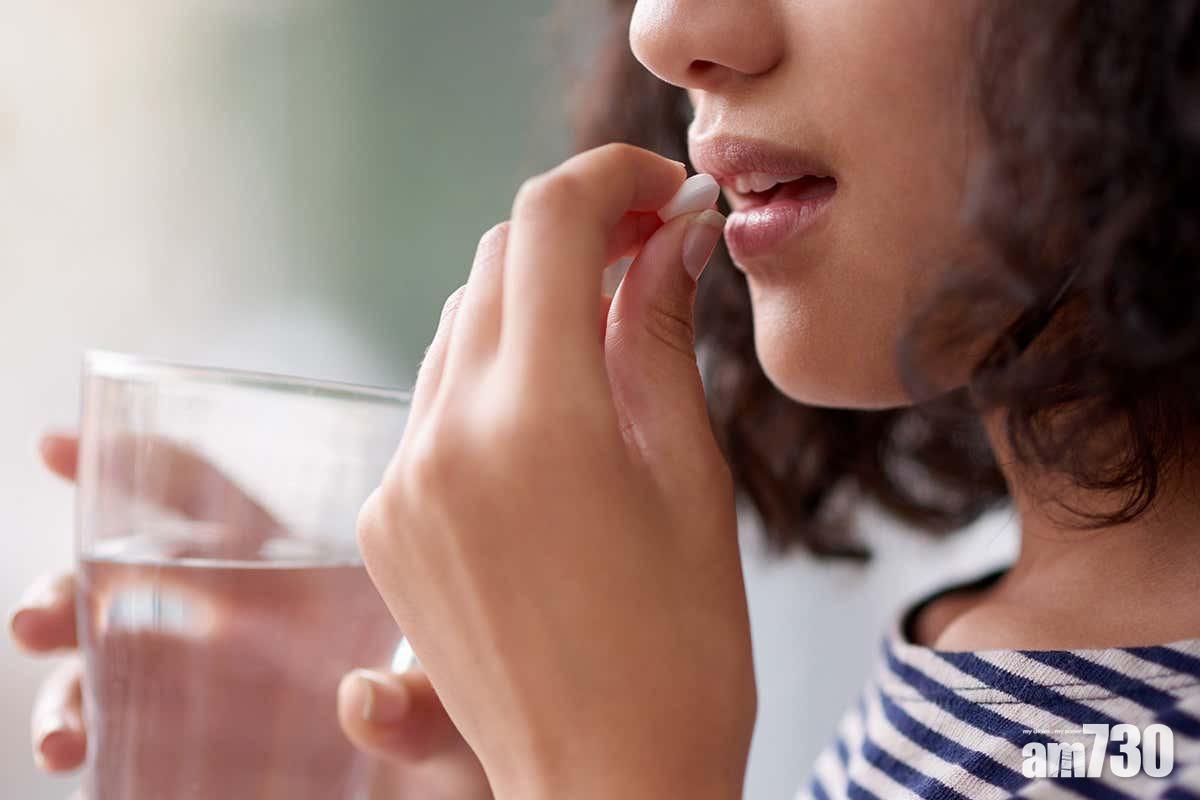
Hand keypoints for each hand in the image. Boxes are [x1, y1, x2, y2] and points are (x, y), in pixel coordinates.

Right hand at [10, 432, 490, 799]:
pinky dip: (87, 736)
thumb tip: (362, 702)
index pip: (209, 498)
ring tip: (63, 731)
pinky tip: (79, 757)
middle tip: (35, 621)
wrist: (464, 787)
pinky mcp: (206, 744)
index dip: (136, 465)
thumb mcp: (458, 712)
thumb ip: (424, 711)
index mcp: (300, 575)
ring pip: (113, 661)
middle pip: (131, 582)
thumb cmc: (472, 722)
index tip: (57, 448)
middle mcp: (246, 620)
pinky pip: (127, 732)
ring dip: (66, 682)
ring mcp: (219, 684)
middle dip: (67, 591)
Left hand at [358, 144, 755, 799]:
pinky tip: (552, 415)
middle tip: (647, 249)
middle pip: (497, 261)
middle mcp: (446, 438)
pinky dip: (493, 374)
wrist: (606, 783)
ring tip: (608, 333)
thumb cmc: (682, 649)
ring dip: (532, 304)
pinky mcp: (384, 520)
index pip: (549, 225)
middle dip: (573, 236)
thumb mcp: (689, 477)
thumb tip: (672, 236)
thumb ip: (663, 336)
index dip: (608, 179)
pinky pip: (433, 400)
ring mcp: (401, 481)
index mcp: (539, 422)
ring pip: (461, 327)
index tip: (658, 187)